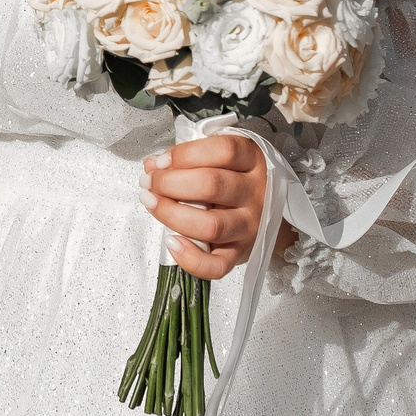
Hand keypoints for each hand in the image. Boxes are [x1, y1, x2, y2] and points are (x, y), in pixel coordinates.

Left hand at [140, 133, 270, 280]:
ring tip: (151, 203)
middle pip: (212, 185)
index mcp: (252, 161)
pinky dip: (191, 258)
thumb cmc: (233, 180)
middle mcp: (255, 193)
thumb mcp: (219, 159)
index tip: (161, 161)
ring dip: (172, 214)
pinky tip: (172, 242)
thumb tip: (153, 166)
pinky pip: (217, 265)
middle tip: (149, 183)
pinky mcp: (240, 253)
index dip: (186, 154)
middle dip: (169, 183)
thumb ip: (187, 159)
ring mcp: (249, 226)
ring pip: (211, 225)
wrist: (265, 213)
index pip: (224, 151)